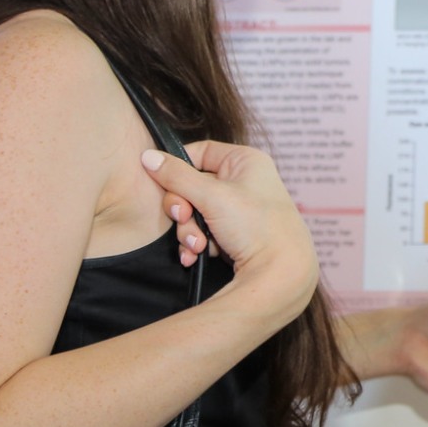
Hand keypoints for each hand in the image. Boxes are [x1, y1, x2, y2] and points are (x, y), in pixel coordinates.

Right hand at [141, 140, 318, 325]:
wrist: (280, 275)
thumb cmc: (255, 227)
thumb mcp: (212, 197)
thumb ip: (177, 177)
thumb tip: (147, 156)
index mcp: (245, 161)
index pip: (200, 151)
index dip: (178, 167)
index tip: (161, 182)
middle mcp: (244, 181)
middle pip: (192, 185)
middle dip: (183, 209)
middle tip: (182, 219)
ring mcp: (239, 208)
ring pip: (196, 211)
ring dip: (188, 230)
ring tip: (197, 246)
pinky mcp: (235, 233)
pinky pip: (205, 230)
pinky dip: (198, 242)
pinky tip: (196, 255)